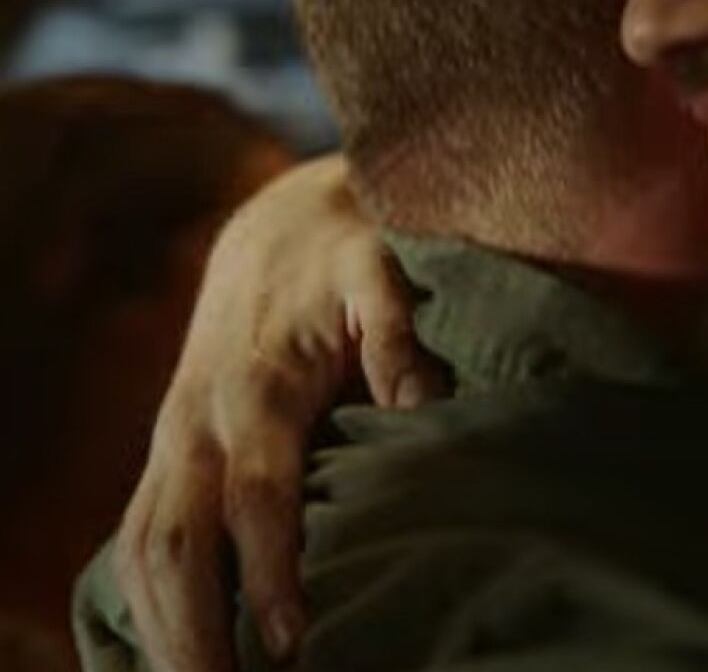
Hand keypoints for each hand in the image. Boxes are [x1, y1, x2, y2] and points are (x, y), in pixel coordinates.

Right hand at [112, 155, 442, 671]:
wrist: (276, 228)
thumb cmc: (345, 254)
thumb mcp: (381, 269)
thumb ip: (397, 329)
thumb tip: (422, 398)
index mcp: (256, 386)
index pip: (255, 494)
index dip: (269, 567)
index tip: (292, 638)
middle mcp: (197, 422)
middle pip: (179, 541)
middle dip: (196, 630)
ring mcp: (172, 442)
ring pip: (143, 550)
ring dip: (162, 631)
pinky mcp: (166, 456)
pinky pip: (136, 540)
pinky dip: (143, 604)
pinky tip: (168, 656)